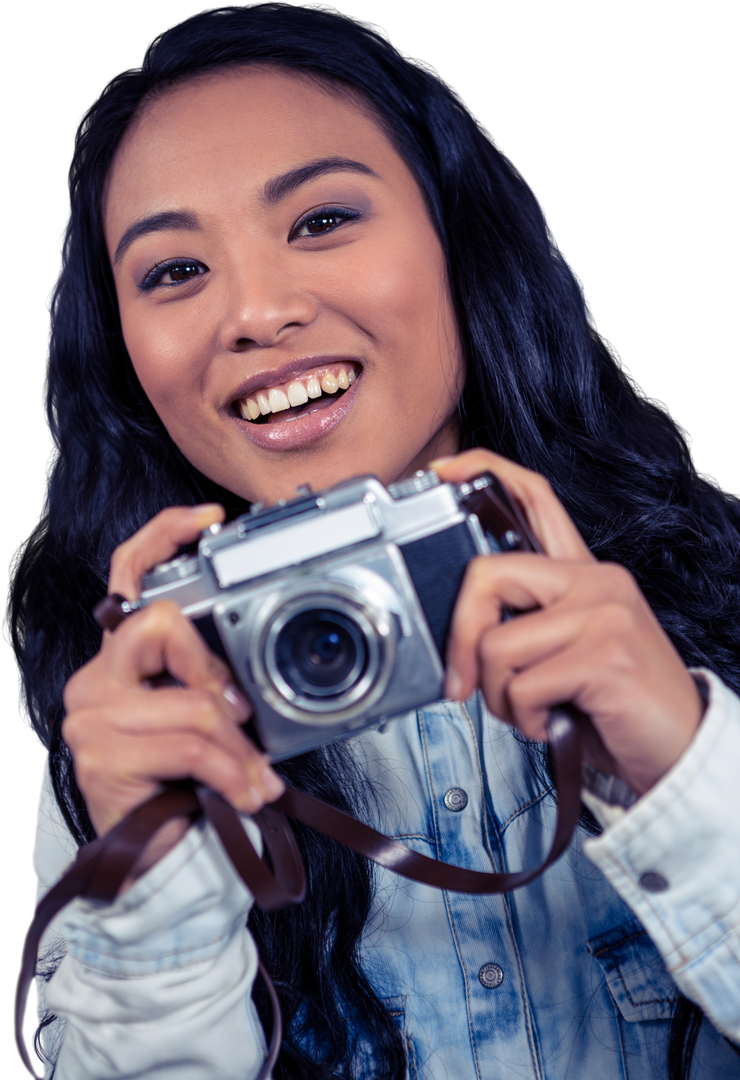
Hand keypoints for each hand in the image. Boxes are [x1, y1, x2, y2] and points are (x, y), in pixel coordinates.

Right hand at [62, 504, 284, 887]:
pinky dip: (232, 771)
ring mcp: (92, 716)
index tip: (207, 518)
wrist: (153, 860)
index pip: (127, 577)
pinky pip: (191, 745)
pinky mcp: (102, 754)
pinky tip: (243, 792)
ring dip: (237, 747)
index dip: (163, 536)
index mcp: (121, 662)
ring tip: (251, 777)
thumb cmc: (181, 785)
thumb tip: (241, 683)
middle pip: (159, 625)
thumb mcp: (202, 723)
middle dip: (211, 670)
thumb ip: (210, 687)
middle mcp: (96, 679)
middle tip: (237, 712)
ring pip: (191, 701)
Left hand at [430, 450, 704, 796]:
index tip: (444, 474)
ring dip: (499, 696)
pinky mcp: (605, 656)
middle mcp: (597, 582)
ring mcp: (604, 615)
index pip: (534, 498)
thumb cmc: (617, 705)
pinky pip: (522, 686)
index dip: (485, 472)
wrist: (681, 749)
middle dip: (461, 639)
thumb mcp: (570, 651)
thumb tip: (459, 634)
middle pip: (489, 575)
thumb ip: (525, 626)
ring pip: (497, 644)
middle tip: (463, 681)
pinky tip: (554, 723)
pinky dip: (525, 719)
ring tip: (534, 710)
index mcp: (585, 574)